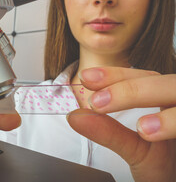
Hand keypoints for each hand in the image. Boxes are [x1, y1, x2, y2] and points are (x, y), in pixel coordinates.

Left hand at [67, 67, 175, 181]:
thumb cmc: (165, 164)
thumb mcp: (134, 147)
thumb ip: (108, 131)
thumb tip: (74, 116)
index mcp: (167, 99)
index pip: (145, 77)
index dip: (116, 75)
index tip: (87, 77)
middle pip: (164, 83)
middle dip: (129, 89)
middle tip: (97, 102)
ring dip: (151, 104)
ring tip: (131, 122)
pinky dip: (172, 122)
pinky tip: (149, 131)